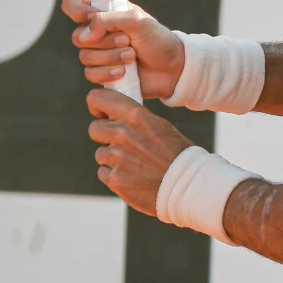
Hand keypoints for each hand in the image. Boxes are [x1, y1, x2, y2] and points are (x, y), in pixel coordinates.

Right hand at [61, 0, 185, 98]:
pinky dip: (107, 73)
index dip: (77, 10)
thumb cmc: (158, 39)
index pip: (73, 4)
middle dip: (104, 41)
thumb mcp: (137, 21)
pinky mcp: (102, 73)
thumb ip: (108, 19)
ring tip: (131, 56)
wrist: (172, 68)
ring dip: (110, 57)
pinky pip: (90, 74)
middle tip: (127, 40)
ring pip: (84, 57)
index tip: (93, 17)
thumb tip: (85, 34)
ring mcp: (99, 53)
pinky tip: (124, 72)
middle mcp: (98, 32)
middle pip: (77, 36)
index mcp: (105, 12)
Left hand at [87, 88, 192, 214]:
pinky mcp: (114, 179)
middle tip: (122, 144)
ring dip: (112, 158)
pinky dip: (114, 175)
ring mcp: (117, 158)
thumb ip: (135, 119)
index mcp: (135, 115)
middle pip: (94, 128)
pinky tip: (133, 177)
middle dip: (104, 135)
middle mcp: (122, 133)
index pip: (97, 98)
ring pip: (100, 153)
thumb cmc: (177, 153)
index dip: (98, 107)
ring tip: (134, 164)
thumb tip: (115, 115)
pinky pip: (103, 173)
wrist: (187, 184)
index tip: (103, 115)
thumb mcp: (160, 125)